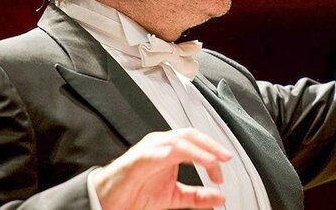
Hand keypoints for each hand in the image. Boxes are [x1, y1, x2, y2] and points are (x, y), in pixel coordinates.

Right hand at [94, 128, 232, 209]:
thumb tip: (220, 196)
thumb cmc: (136, 193)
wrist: (109, 201)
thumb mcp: (174, 196)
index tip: (223, 171)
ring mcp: (149, 148)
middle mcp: (160, 144)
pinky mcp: (139, 158)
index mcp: (169, 149)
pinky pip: (159, 151)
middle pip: (190, 135)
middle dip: (210, 145)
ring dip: (197, 149)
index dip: (213, 152)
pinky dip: (174, 154)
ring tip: (211, 161)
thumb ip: (197, 196)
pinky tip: (186, 159)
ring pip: (177, 141)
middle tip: (225, 158)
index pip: (196, 142)